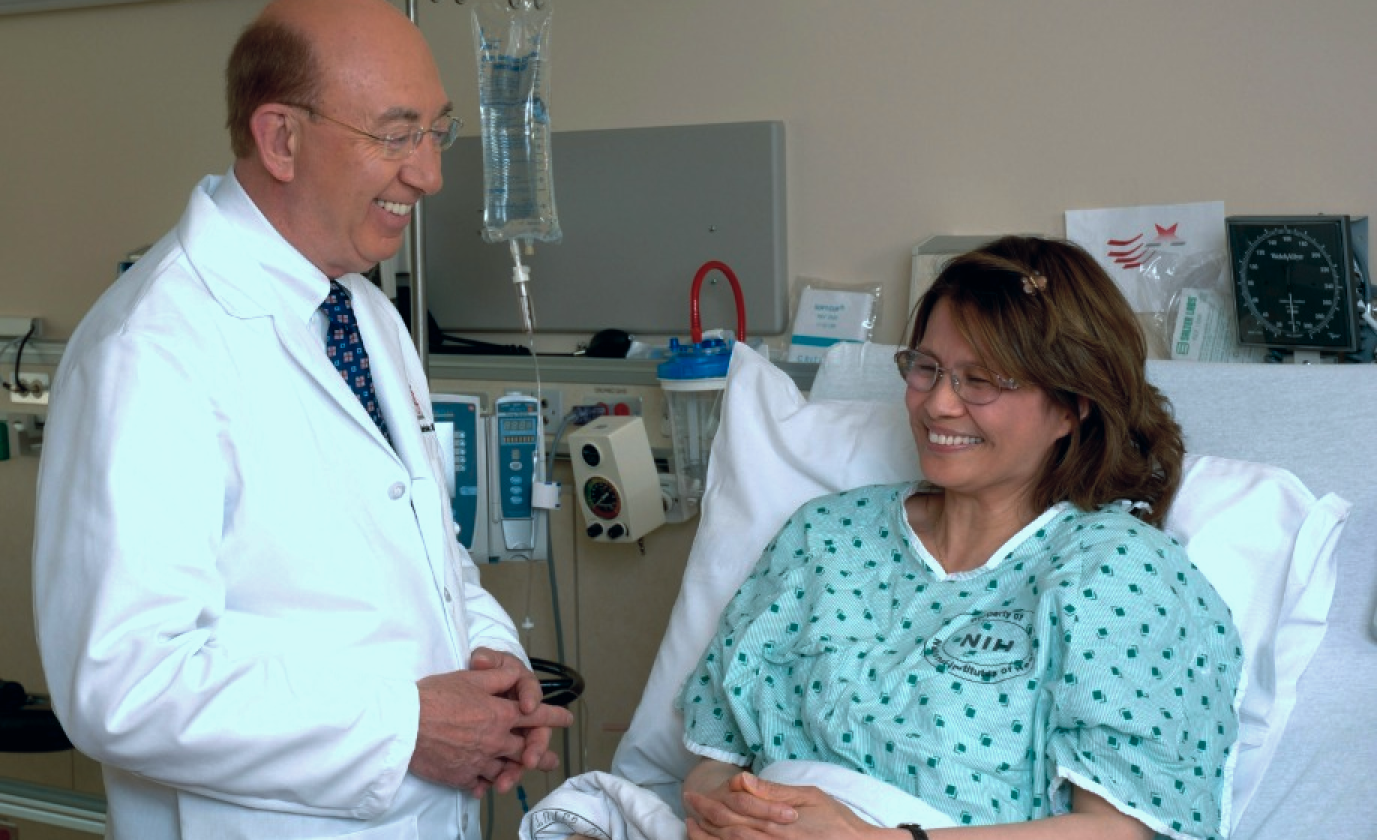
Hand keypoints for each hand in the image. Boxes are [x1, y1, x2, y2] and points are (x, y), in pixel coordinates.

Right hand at [409, 650, 571, 795]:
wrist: (404, 724)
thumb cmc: (435, 696)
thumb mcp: (470, 677)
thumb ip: (498, 677)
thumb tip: (515, 675)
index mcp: (501, 714)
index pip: (536, 715)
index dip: (554, 716)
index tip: (567, 719)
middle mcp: (496, 740)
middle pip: (525, 749)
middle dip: (540, 753)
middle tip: (550, 760)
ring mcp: (480, 761)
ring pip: (504, 769)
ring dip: (513, 772)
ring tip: (519, 777)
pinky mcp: (462, 776)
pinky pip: (479, 783)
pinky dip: (484, 784)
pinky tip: (483, 785)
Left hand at [686, 769, 879, 839]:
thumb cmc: (837, 820)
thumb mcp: (808, 796)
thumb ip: (773, 792)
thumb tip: (743, 780)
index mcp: (776, 822)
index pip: (734, 812)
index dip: (710, 804)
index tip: (694, 796)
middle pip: (727, 831)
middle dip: (704, 819)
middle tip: (688, 807)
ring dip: (708, 839)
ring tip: (692, 828)